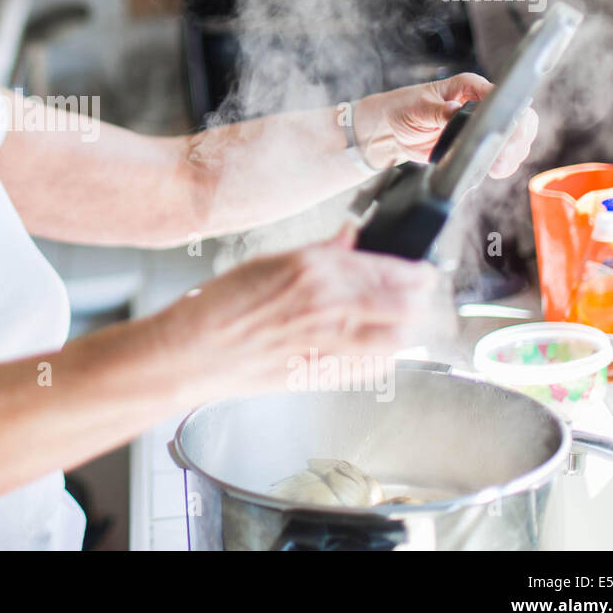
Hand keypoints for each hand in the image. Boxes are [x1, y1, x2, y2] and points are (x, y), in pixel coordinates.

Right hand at [161, 227, 440, 399]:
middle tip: (417, 294)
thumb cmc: (219, 307)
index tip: (419, 270)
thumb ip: (320, 252)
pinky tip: (375, 348)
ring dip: (406, 328)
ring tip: (400, 321)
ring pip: (399, 339)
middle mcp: (327, 304)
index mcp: (314, 268)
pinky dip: (384, 357)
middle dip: (419, 298)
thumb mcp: (269, 262)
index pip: (391, 268)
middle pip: (407, 305)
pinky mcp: (323, 374)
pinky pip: (373, 368)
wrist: (193, 351)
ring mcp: (329, 342)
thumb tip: (350, 238)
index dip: (415, 270)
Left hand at [353, 72, 537, 177]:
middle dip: (518, 137)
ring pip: (513, 138)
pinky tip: (497, 171)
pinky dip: (502, 164)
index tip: (509, 132)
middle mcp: (481, 104)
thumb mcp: (417, 107)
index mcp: (469, 87)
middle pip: (516, 118)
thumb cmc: (403, 109)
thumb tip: (453, 111)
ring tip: (500, 166)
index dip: (510, 113)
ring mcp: (481, 126)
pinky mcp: (476, 145)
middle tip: (506, 155)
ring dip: (513, 154)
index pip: (499, 95)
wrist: (390, 129)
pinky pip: (498, 155)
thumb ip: (437, 110)